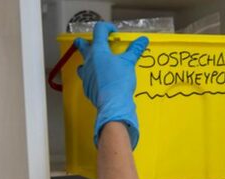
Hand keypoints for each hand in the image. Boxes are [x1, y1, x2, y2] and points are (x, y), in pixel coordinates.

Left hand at [74, 22, 148, 149]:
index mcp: (98, 51)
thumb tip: (143, 40)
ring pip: (82, 64)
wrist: (113, 104)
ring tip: (98, 65)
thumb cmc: (120, 81)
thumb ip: (135, 50)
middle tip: (95, 44)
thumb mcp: (129, 63)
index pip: (98, 31)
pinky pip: (87, 79)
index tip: (113, 32)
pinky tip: (102, 81)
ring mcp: (85, 75)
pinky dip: (94, 77)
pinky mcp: (87, 87)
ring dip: (89, 62)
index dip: (106, 28)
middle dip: (86, 42)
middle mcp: (88, 61)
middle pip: (81, 45)